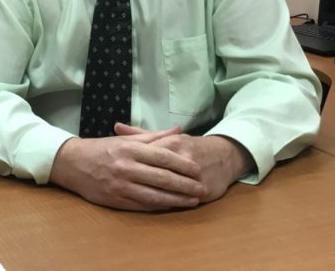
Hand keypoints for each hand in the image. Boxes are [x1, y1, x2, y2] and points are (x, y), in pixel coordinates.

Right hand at [48, 127, 206, 211]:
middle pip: (162, 177)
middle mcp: (125, 167)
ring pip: (154, 195)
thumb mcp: (125, 139)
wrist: (72, 163)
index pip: (162, 157)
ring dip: (176, 199)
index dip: (182, 164)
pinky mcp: (115, 200)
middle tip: (202, 187)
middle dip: (185, 184)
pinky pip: (142, 205)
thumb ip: (153, 136)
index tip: (197, 169)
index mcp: (129, 149)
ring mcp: (120, 185)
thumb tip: (177, 130)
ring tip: (193, 200)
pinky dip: (159, 207)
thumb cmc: (101, 149)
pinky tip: (172, 206)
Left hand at [118, 125, 251, 203]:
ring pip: (168, 188)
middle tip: (115, 186)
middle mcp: (182, 156)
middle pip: (155, 172)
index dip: (128, 162)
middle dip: (135, 180)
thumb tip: (116, 126)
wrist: (223, 155)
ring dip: (150, 194)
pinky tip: (154, 208)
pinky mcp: (203, 189)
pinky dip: (169, 204)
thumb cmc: (188, 147)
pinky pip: (183, 199)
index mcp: (171, 142)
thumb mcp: (165, 138)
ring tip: (131, 198)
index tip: (111, 168)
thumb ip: (140, 135)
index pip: (145, 153)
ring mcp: (194, 174)